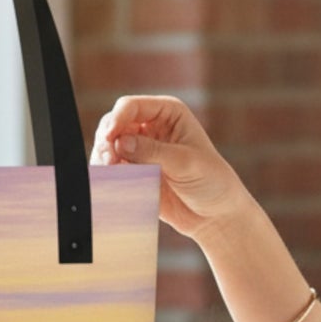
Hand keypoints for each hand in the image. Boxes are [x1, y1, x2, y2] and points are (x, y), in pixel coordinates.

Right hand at [91, 95, 249, 238]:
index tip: (110, 139)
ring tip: (115, 176)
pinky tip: (117, 186)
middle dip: (107, 142)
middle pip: (113, 125)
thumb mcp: (186, 163)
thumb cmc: (212, 182)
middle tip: (111, 163)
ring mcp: (140, 150)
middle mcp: (150, 127)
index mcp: (168, 113)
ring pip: (107, 147)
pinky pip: (110, 170)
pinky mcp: (134, 173)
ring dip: (104, 160)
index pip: (131, 106)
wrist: (216, 215)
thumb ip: (153, 152)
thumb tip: (120, 142)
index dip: (116, 119)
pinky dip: (108, 177)